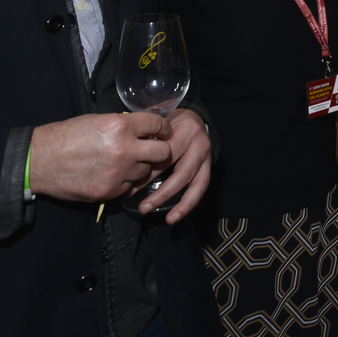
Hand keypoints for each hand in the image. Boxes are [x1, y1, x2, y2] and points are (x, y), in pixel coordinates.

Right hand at [29, 113, 173, 203]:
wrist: (40, 161)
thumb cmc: (66, 136)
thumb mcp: (97, 120)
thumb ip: (123, 125)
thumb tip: (144, 130)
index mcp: (120, 126)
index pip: (157, 125)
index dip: (163, 128)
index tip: (164, 132)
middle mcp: (124, 149)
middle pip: (163, 152)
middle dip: (160, 150)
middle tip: (153, 150)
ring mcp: (118, 173)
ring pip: (146, 172)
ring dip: (140, 167)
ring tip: (125, 163)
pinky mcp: (110, 191)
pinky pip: (129, 186)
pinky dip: (125, 181)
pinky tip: (112, 175)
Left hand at [138, 109, 212, 223]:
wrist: (194, 117)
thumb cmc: (170, 122)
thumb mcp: (159, 125)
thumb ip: (149, 141)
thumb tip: (128, 167)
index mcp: (185, 132)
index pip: (165, 157)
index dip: (147, 175)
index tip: (130, 190)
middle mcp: (199, 144)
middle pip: (181, 173)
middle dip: (162, 194)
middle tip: (144, 208)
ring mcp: (207, 157)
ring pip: (196, 184)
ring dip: (182, 204)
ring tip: (170, 219)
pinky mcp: (209, 167)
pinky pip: (202, 188)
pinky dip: (190, 203)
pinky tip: (177, 214)